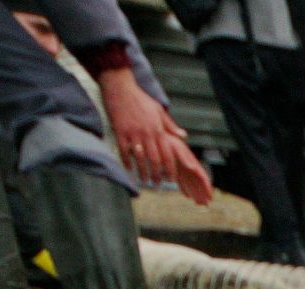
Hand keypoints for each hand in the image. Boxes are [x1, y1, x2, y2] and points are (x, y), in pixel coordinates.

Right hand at [99, 69, 213, 203]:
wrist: (121, 88)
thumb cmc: (141, 99)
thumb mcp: (159, 110)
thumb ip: (171, 126)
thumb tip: (184, 136)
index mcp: (158, 129)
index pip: (167, 153)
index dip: (170, 168)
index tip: (171, 179)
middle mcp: (147, 133)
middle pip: (155, 159)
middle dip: (157, 174)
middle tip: (157, 184)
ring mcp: (133, 133)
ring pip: (140, 158)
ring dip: (143, 172)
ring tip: (145, 180)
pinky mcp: (120, 132)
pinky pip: (124, 151)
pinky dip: (127, 162)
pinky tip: (129, 169)